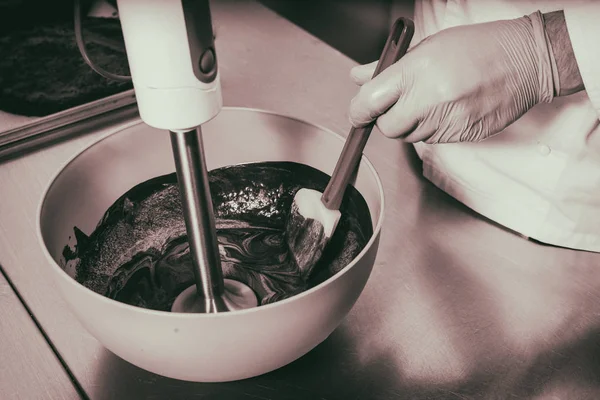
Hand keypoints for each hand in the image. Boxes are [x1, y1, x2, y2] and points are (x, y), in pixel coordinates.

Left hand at [348, 11, 558, 143]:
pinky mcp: (461, 135)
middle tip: (398, 105)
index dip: (358, 111)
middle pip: (387, 128)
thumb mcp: (426, 47)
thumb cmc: (476, 47)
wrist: (526, 60)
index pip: (369, 102)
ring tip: (430, 101)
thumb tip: (358, 77)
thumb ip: (388, 67)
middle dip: (386, 120)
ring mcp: (447, 120)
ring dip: (411, 124)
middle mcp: (430, 98)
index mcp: (416, 71)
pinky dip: (432, 129)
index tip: (359, 112)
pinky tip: (447, 109)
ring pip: (410, 137)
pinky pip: (433, 140)